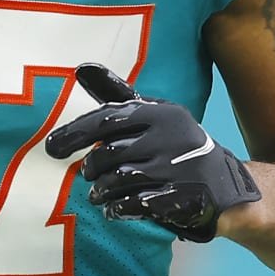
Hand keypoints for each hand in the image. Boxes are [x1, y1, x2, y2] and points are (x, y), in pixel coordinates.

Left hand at [46, 64, 261, 241]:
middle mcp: (170, 138)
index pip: (107, 118)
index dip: (74, 134)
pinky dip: (119, 208)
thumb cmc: (175, 145)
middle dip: (92, 168)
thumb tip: (81, 68)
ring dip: (102, 191)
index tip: (50, 148)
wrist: (224, 184)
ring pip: (119, 181)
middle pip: (109, 154)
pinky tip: (114, 208)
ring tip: (99, 193)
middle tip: (88, 175)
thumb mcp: (152, 115)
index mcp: (161, 113)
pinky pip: (137, 205)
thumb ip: (116, 95)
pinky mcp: (182, 199)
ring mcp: (178, 170)